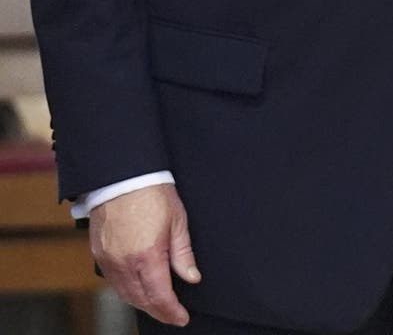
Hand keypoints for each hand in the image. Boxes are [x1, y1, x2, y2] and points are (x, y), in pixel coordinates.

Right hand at [89, 183, 199, 326]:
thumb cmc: (153, 194)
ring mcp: (108, 259)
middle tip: (172, 315)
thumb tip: (191, 277)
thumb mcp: (178, 222)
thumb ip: (183, 254)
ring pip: (124, 293)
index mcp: (147, 255)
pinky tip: (138, 289)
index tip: (181, 318)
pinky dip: (126, 290)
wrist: (122, 177)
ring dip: (141, 303)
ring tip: (158, 306)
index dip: (171, 311)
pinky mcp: (98, 254)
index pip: (160, 295)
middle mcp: (124, 262)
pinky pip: (112, 281)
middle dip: (158, 311)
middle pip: (140, 299)